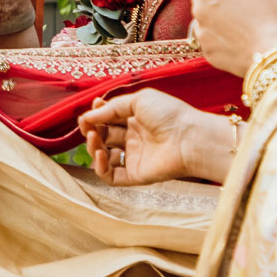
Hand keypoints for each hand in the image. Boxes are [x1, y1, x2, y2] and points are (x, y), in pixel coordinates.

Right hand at [80, 89, 236, 185]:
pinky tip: (101, 154)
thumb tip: (88, 116)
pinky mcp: (135, 175)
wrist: (189, 138)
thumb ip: (112, 107)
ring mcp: (134, 157)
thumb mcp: (139, 100)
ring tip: (95, 138)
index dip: (97, 114)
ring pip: (103, 156)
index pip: (109, 119)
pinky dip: (100, 167)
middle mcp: (134, 138)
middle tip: (87, 124)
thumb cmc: (169, 114)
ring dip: (93, 146)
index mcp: (136, 120)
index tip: (92, 108)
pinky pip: (111, 176)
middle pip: (104, 136)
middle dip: (92, 129)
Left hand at [189, 0, 276, 76]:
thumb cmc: (271, 15)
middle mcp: (199, 8)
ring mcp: (201, 31)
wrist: (272, 55)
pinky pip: (209, 35)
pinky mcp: (206, 50)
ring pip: (204, 13)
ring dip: (218, 11)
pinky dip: (219, 32)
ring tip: (243, 18)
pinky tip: (240, 36)